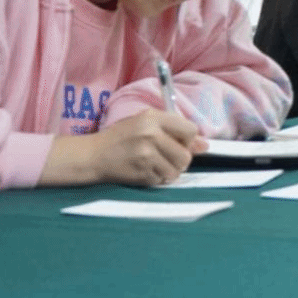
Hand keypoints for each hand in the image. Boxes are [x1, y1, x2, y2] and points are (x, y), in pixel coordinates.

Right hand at [41, 109, 207, 186]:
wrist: (93, 155)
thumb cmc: (121, 137)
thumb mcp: (146, 124)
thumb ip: (174, 131)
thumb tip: (204, 145)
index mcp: (154, 118)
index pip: (190, 130)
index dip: (188, 139)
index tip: (179, 142)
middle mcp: (151, 135)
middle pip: (186, 155)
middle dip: (180, 159)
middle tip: (166, 157)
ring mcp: (146, 155)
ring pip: (177, 170)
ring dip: (169, 171)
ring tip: (155, 164)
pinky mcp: (141, 173)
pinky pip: (162, 180)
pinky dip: (157, 178)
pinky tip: (145, 170)